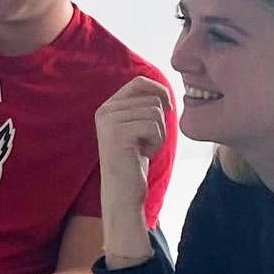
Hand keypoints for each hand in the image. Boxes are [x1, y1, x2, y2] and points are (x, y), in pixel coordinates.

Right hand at [94, 76, 172, 210]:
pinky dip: (156, 141)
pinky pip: (154, 126)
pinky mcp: (118, 134)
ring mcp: (109, 122)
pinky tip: (143, 153)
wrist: (122, 190)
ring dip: (158, 133)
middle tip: (146, 141)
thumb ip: (141, 107)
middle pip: (151, 100)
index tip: (168, 107)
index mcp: (107, 107)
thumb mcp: (135, 127)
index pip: (138, 83)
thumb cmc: (133, 160)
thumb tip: (162, 91)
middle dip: (159, 121)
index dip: (159, 90)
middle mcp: (105, 111)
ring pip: (155, 113)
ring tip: (144, 148)